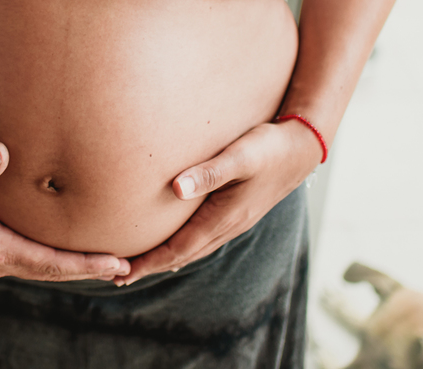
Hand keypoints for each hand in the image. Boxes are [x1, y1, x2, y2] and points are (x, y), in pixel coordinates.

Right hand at [0, 141, 130, 281]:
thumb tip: (0, 152)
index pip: (49, 262)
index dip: (84, 264)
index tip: (115, 263)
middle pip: (54, 271)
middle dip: (89, 269)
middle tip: (127, 267)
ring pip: (45, 267)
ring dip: (76, 266)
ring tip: (109, 262)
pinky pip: (34, 258)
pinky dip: (57, 258)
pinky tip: (70, 249)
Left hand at [119, 118, 322, 285]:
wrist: (304, 147)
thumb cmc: (269, 148)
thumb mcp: (239, 156)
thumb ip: (209, 172)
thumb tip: (175, 188)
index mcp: (225, 218)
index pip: (179, 249)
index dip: (149, 262)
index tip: (122, 273)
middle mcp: (229, 226)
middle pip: (183, 255)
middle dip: (151, 265)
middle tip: (118, 275)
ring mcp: (235, 222)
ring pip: (194, 248)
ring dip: (167, 258)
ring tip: (141, 264)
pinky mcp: (238, 212)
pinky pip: (204, 238)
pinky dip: (184, 245)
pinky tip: (176, 242)